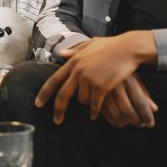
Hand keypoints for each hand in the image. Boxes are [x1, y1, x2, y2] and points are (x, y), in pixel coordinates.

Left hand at [35, 30, 156, 123]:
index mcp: (73, 62)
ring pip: (82, 100)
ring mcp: (89, 79)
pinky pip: (95, 105)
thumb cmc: (111, 45)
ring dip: (86, 104)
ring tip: (93, 102)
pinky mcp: (101, 86)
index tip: (38, 104)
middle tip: (56, 121)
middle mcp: (78, 71)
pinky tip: (95, 114)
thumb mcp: (90, 45)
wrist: (128, 48)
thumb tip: (60, 53)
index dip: (44, 93)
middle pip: (63, 95)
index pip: (54, 80)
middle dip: (58, 110)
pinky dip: (95, 111)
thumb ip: (75, 50)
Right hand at [99, 74, 157, 127]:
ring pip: (116, 114)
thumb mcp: (133, 78)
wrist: (96, 58)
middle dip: (136, 121)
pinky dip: (112, 121)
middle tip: (140, 124)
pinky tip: (118, 122)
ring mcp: (104, 90)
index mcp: (129, 80)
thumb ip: (144, 93)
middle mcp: (116, 85)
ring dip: (125, 123)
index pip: (140, 102)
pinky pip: (104, 113)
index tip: (150, 124)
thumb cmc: (120, 70)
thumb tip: (155, 109)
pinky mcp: (94, 95)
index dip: (146, 116)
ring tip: (129, 123)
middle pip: (128, 111)